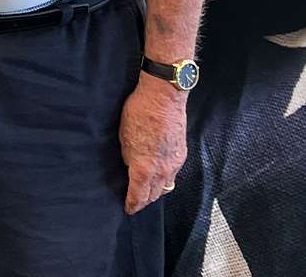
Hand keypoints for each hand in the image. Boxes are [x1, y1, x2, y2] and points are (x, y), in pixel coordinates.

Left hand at [120, 75, 187, 212]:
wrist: (164, 97)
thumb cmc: (138, 113)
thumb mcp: (124, 137)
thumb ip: (129, 157)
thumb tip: (131, 166)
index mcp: (144, 167)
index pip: (138, 195)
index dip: (132, 204)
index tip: (128, 209)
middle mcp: (162, 170)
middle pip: (154, 195)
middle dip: (144, 200)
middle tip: (136, 201)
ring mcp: (175, 162)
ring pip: (166, 186)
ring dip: (156, 191)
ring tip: (146, 190)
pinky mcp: (182, 154)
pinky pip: (173, 173)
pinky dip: (165, 178)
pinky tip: (158, 173)